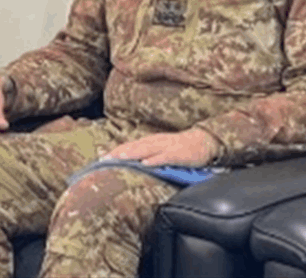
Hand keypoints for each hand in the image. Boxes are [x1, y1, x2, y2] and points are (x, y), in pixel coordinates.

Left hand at [102, 128, 217, 166]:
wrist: (204, 142)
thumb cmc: (181, 148)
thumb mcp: (162, 150)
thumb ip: (148, 155)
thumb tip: (133, 164)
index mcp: (152, 141)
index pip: (130, 146)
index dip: (116, 151)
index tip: (101, 158)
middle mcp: (157, 142)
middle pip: (135, 147)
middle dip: (119, 152)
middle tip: (105, 159)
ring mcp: (167, 147)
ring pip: (147, 149)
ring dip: (132, 153)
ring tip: (119, 159)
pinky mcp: (178, 154)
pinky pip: (165, 157)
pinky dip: (155, 160)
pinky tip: (146, 164)